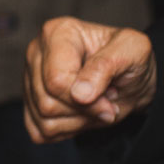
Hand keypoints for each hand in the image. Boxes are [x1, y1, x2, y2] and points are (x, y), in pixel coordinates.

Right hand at [22, 17, 157, 142]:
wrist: (131, 78)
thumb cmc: (131, 59)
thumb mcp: (134, 50)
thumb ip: (106, 65)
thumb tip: (79, 93)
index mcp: (57, 32)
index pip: (56, 80)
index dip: (87, 100)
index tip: (111, 97)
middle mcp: (36, 52)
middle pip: (47, 102)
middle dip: (84, 111)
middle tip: (106, 100)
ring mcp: (29, 78)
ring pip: (43, 119)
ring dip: (78, 121)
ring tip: (95, 105)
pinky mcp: (30, 103)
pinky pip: (40, 131)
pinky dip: (66, 131)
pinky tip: (81, 115)